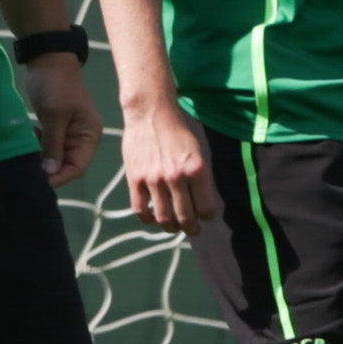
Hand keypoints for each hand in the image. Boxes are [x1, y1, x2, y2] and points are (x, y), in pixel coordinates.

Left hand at [23, 56, 101, 186]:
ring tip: (25, 156)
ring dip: (41, 158)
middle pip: (66, 164)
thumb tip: (50, 172)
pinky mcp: (56, 126)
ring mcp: (69, 132)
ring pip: (55, 156)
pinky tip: (28, 140)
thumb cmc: (55, 84)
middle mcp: (82, 137)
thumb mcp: (54, 116)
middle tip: (27, 171)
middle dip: (48, 169)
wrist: (48, 58)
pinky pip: (48, 145)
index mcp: (89, 135)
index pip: (77, 166)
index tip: (39, 182)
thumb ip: (53, 144)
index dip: (59, 177)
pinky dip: (38, 147)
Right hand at [121, 92, 221, 235]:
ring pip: (164, 217)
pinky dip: (148, 219)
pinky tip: (152, 218)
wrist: (150, 113)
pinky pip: (141, 209)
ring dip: (171, 227)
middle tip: (192, 230)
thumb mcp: (198, 152)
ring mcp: (154, 179)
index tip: (205, 218)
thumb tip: (200, 203)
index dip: (207, 217)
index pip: (205, 208)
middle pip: (185, 217)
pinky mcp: (135, 179)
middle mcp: (176, 177)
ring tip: (173, 227)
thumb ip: (199, 178)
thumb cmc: (177, 131)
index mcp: (197, 169)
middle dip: (191, 228)